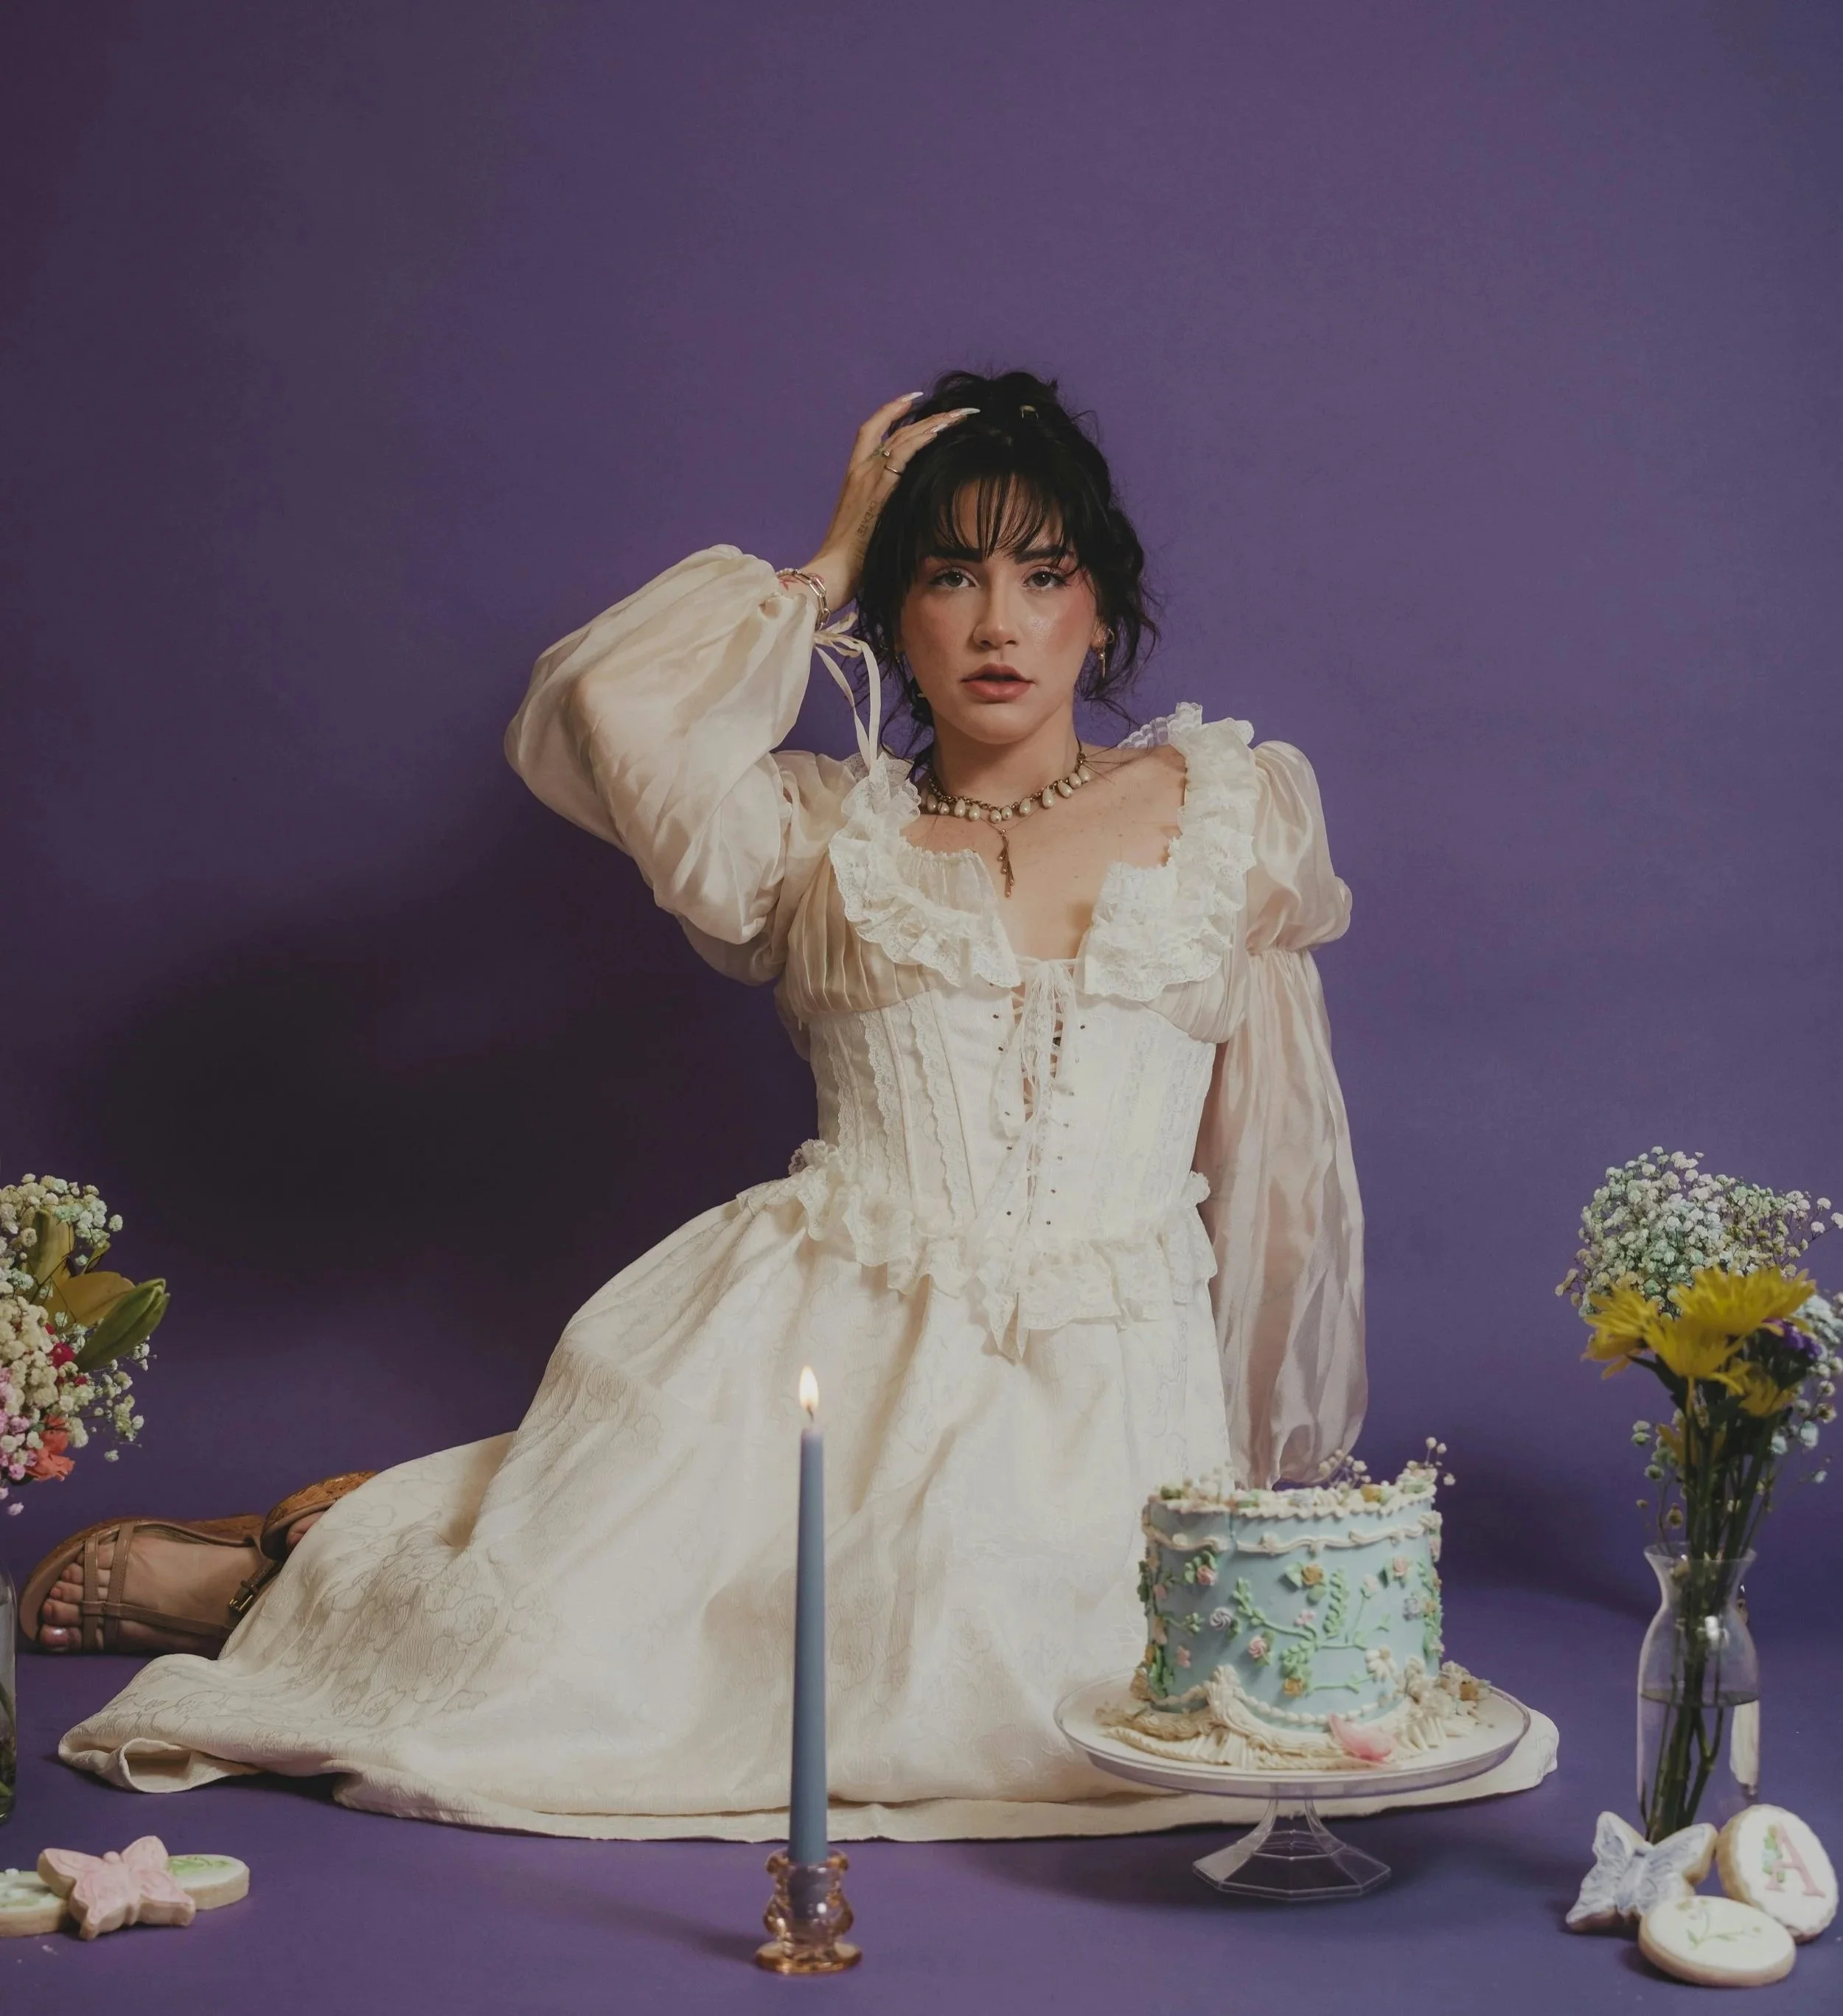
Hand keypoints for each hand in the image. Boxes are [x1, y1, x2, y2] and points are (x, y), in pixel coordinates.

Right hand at [798, 393, 977, 612]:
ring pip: (904, 436)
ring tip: (961, 414)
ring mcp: (869, 476)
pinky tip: (946, 427)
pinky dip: (926, 436)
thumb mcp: (868, 527)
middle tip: (954, 408)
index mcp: (853, 477)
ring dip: (935, 421)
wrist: (833, 571)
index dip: (891, 412)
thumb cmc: (849, 561)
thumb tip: (908, 514)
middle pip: (892, 429)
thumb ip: (884, 512)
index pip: (871, 432)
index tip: (913, 401)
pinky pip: (906, 452)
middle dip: (924, 414)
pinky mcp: (880, 487)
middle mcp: (860, 470)